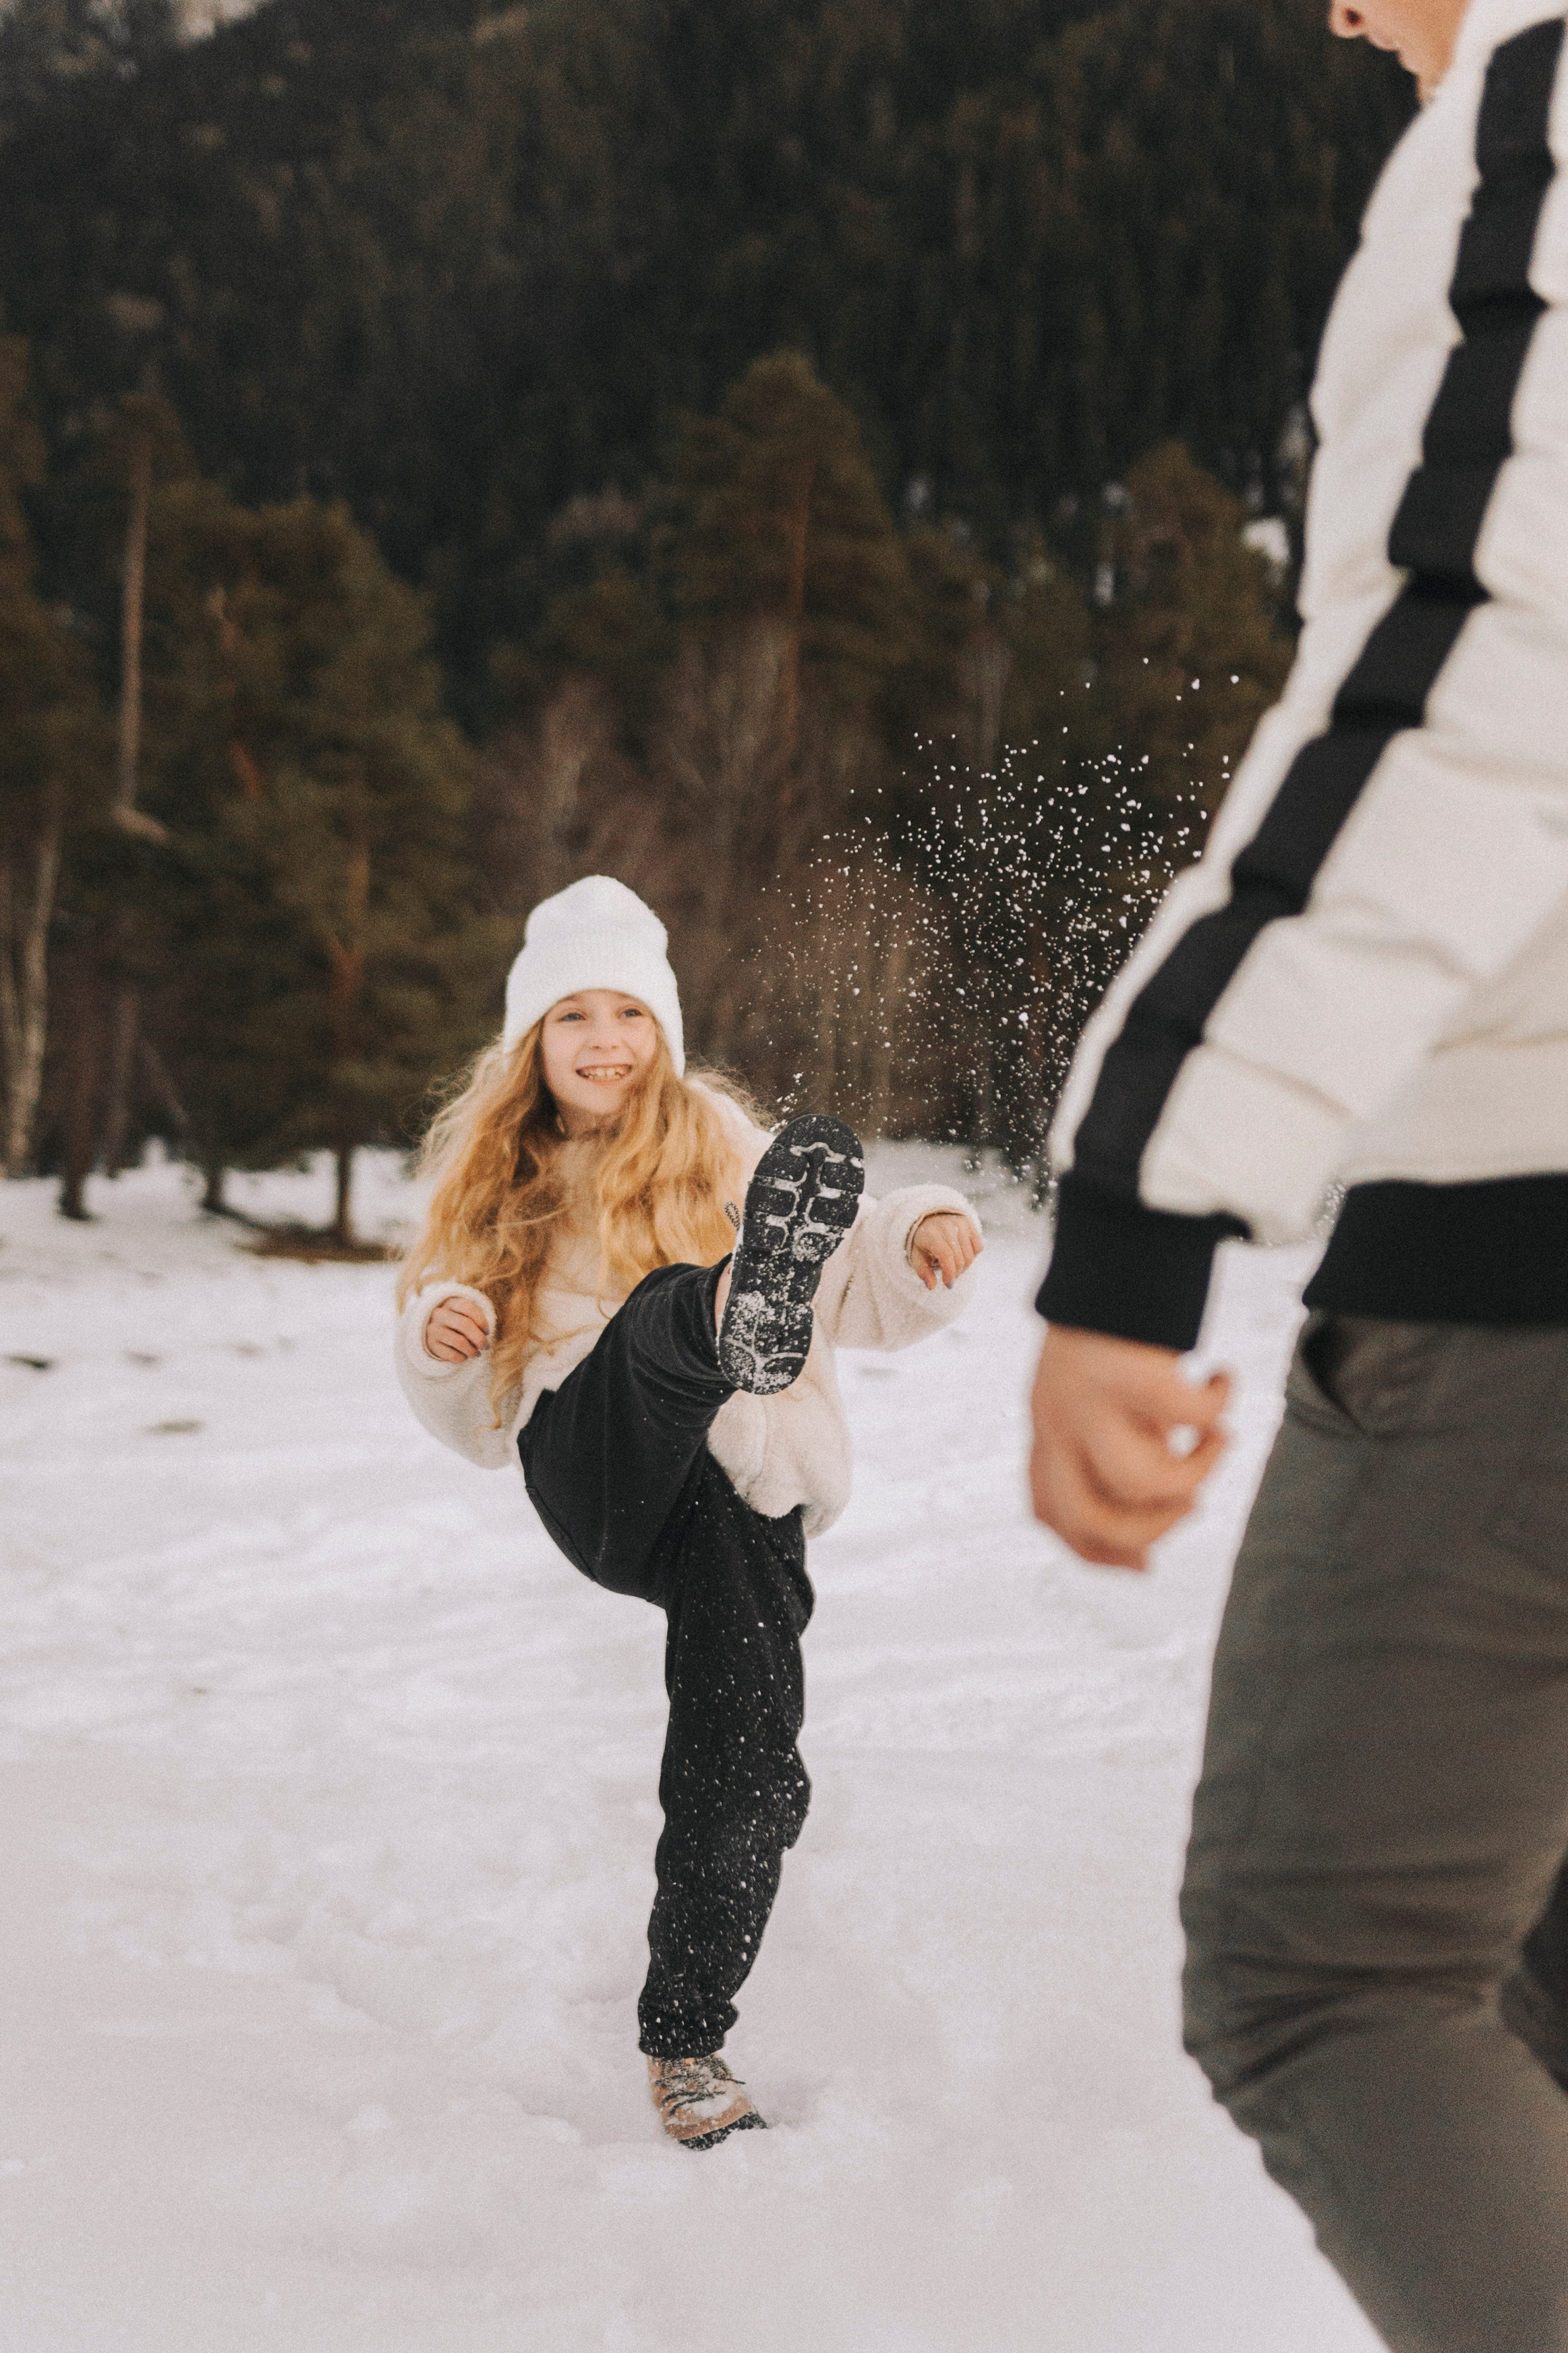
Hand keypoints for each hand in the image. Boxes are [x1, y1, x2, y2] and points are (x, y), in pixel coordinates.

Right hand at [424, 1297, 490, 1362]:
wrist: (433, 1334)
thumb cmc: (457, 1325)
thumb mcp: (465, 1317)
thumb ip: (476, 1324)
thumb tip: (486, 1342)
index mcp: (450, 1303)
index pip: (468, 1307)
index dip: (481, 1320)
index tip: (487, 1331)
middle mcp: (439, 1314)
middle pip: (464, 1324)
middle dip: (479, 1338)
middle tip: (485, 1346)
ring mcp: (433, 1329)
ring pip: (458, 1341)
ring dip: (472, 1350)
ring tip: (476, 1354)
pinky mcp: (431, 1345)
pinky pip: (451, 1355)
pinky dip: (462, 1358)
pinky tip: (464, 1357)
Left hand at [909, 1211, 982, 1289]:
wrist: (930, 1219)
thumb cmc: (924, 1242)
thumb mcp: (917, 1257)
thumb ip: (923, 1272)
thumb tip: (931, 1286)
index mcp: (931, 1235)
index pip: (946, 1256)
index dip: (949, 1273)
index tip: (947, 1284)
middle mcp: (946, 1227)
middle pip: (959, 1259)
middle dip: (956, 1273)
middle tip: (950, 1277)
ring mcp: (960, 1224)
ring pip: (971, 1255)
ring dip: (965, 1267)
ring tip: (955, 1268)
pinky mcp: (970, 1223)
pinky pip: (979, 1247)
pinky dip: (973, 1256)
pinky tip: (962, 1256)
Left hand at [1028, 1324, 1230, 1570]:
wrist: (1115, 1239)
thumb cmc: (1116, 1321)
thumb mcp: (1096, 1392)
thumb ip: (1111, 1446)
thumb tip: (1157, 1530)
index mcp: (1047, 1423)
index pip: (1051, 1513)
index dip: (1096, 1552)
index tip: (1146, 1564)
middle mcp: (1058, 1414)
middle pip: (1089, 1515)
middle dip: (1150, 1529)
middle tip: (1193, 1501)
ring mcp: (1090, 1392)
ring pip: (1137, 1482)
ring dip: (1192, 1476)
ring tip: (1218, 1440)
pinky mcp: (1131, 1365)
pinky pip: (1189, 1418)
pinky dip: (1218, 1408)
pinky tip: (1223, 1379)